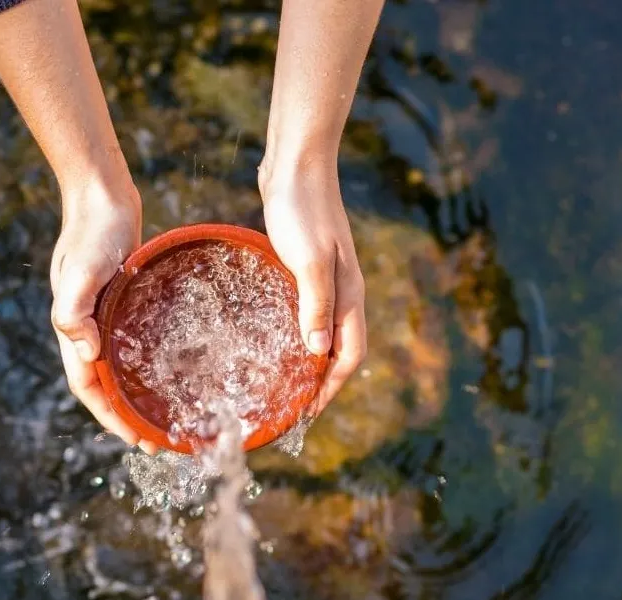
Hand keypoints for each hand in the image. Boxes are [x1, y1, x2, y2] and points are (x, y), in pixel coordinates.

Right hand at [49, 181, 159, 453]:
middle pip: (105, 385)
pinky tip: (170, 369)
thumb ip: (74, 310)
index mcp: (75, 328)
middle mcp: (88, 328)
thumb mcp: (81, 271)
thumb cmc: (92, 232)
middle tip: (158, 441)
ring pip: (120, 367)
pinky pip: (133, 343)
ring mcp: (105, 316)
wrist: (102, 196)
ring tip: (165, 416)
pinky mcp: (123, 302)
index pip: (89, 387)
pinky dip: (146, 363)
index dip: (110, 417)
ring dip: (137, 395)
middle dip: (127, 417)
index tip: (136, 440)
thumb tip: (86, 353)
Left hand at [259, 159, 367, 415]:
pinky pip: (306, 312)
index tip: (308, 413)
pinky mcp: (306, 267)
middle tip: (292, 407)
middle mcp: (342, 292)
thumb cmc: (302, 210)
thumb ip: (315, 305)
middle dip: (321, 382)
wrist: (296, 164)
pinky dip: (296, 333)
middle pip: (339, 350)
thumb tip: (317, 353)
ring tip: (283, 382)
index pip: (349, 356)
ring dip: (308, 360)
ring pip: (323, 332)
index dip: (330, 388)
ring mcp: (326, 279)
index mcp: (348, 295)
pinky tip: (272, 337)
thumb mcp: (309, 260)